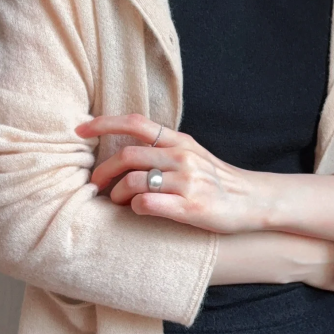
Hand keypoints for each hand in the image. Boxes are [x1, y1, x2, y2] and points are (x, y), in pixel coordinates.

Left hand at [74, 113, 272, 233]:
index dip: (103, 123)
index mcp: (181, 141)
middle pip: (127, 156)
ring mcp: (187, 182)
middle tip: (96, 184)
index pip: (135, 123)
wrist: (254, 201)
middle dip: (102, 171)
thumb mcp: (193, 155)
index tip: (80, 129)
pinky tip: (139, 211)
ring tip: (119, 202)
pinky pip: (148, 204)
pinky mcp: (190, 208)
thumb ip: (164, 149)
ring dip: (117, 194)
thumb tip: (127, 152)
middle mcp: (183, 157)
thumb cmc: (218, 181)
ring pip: (133, 181)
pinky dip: (135, 208)